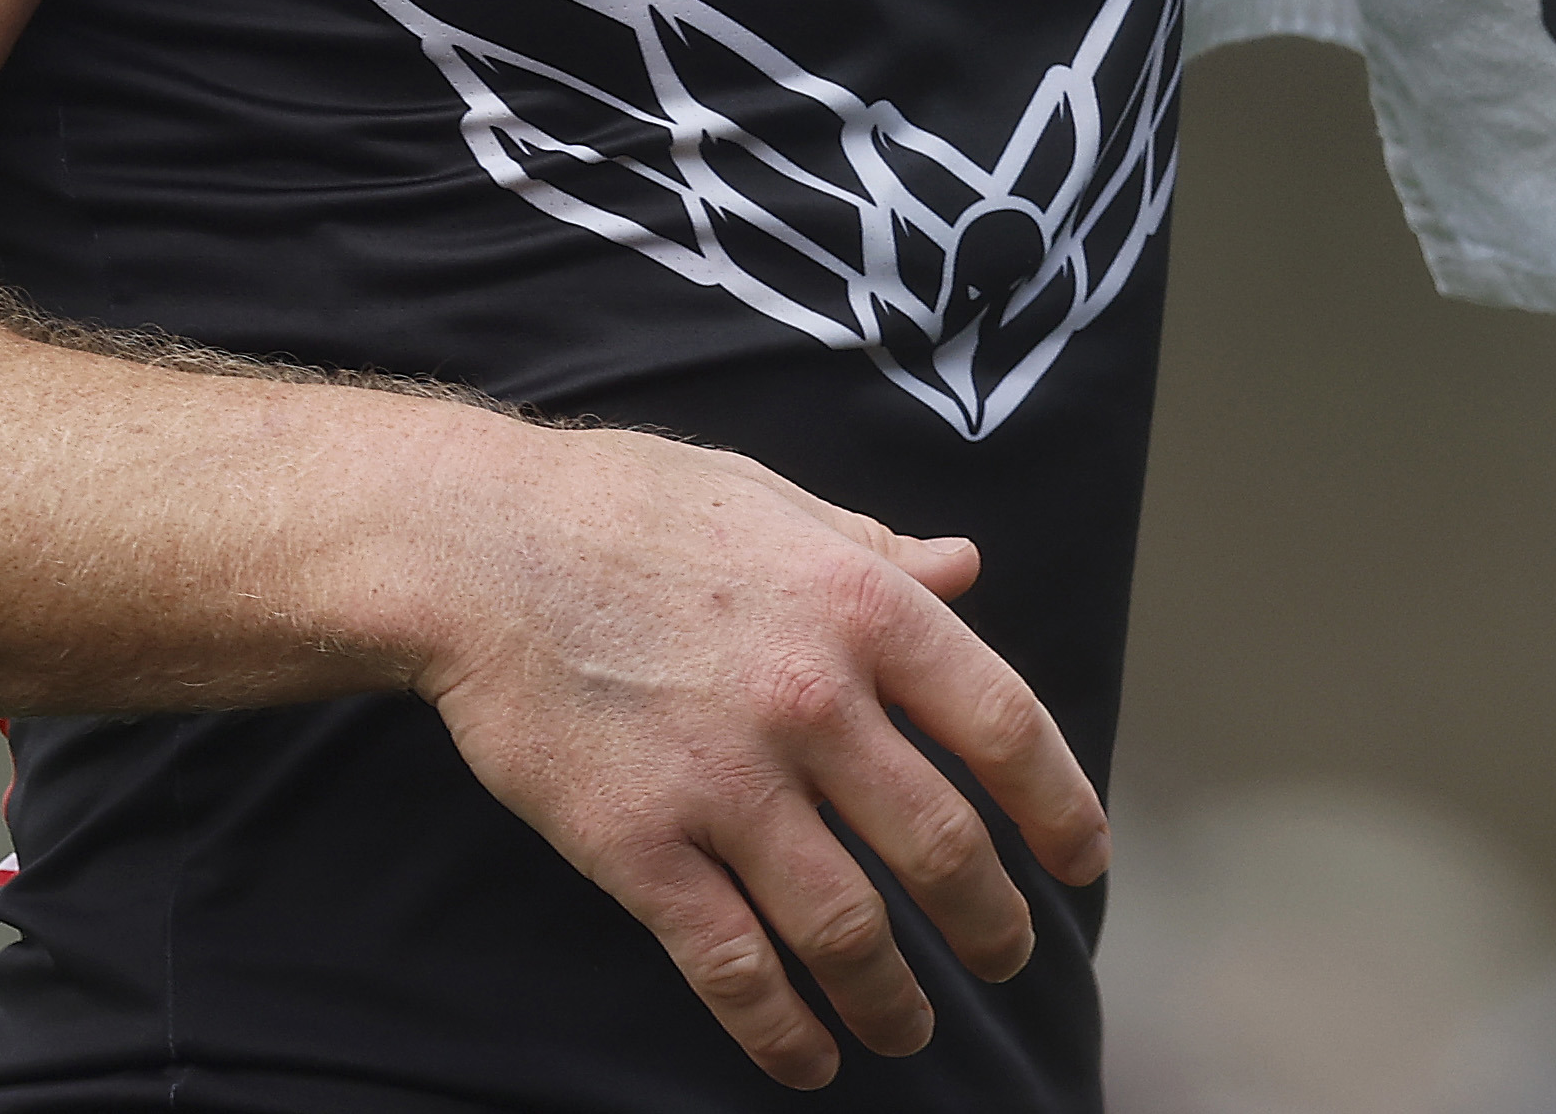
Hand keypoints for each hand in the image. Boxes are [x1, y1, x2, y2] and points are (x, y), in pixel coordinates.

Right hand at [394, 417, 1109, 1086]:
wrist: (475, 547)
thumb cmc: (625, 507)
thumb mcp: (771, 498)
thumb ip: (875, 548)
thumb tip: (965, 565)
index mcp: (862, 605)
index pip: (1004, 725)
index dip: (1060, 806)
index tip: (1080, 859)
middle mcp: (813, 701)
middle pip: (943, 847)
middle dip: (991, 922)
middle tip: (1005, 955)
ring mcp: (726, 784)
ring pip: (849, 929)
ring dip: (896, 998)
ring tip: (912, 1026)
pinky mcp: (640, 848)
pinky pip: (734, 966)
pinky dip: (782, 1031)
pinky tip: (809, 1059)